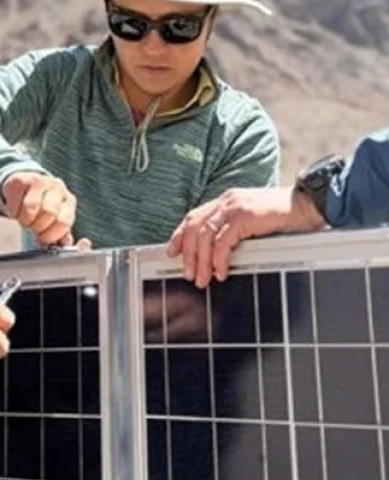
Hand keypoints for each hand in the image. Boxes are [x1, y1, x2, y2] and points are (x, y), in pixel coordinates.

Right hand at [1, 172, 76, 246]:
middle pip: (49, 213)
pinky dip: (13, 212)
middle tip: (33, 227)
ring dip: (25, 220)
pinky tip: (17, 210)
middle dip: (38, 227)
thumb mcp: (55, 221)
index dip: (51, 235)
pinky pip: (15, 201)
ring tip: (25, 219)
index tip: (43, 239)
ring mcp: (40, 181)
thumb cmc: (43, 208)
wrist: (26, 186)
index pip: (64, 222)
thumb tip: (65, 244)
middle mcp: (57, 188)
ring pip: (31, 207)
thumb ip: (61, 236)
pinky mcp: (21, 179)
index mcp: (68, 201)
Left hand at [167, 186, 323, 288]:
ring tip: (202, 279)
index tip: (172, 252)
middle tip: (189, 274)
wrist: (307, 205)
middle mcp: (227, 201)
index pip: (194, 217)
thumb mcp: (253, 222)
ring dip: (201, 260)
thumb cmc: (284, 217)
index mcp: (227, 201)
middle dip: (189, 254)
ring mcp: (236, 206)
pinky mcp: (246, 216)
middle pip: (195, 227)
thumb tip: (218, 253)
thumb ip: (235, 230)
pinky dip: (218, 259)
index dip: (180, 234)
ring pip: (205, 235)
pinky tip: (220, 272)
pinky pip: (223, 240)